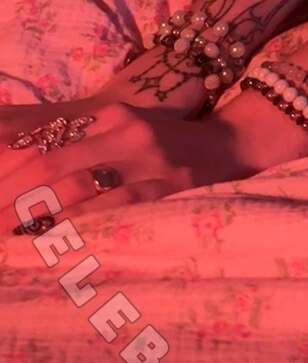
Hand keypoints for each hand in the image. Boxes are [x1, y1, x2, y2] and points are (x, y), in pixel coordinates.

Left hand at [1, 101, 258, 236]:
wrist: (230, 147)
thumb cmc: (168, 146)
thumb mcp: (126, 130)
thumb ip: (83, 143)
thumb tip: (23, 169)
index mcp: (112, 116)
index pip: (43, 141)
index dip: (7, 172)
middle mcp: (127, 133)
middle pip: (50, 166)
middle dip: (12, 200)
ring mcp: (148, 162)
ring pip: (76, 189)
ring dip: (37, 219)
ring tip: (12, 240)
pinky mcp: (168, 190)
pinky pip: (113, 212)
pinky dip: (80, 230)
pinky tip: (57, 246)